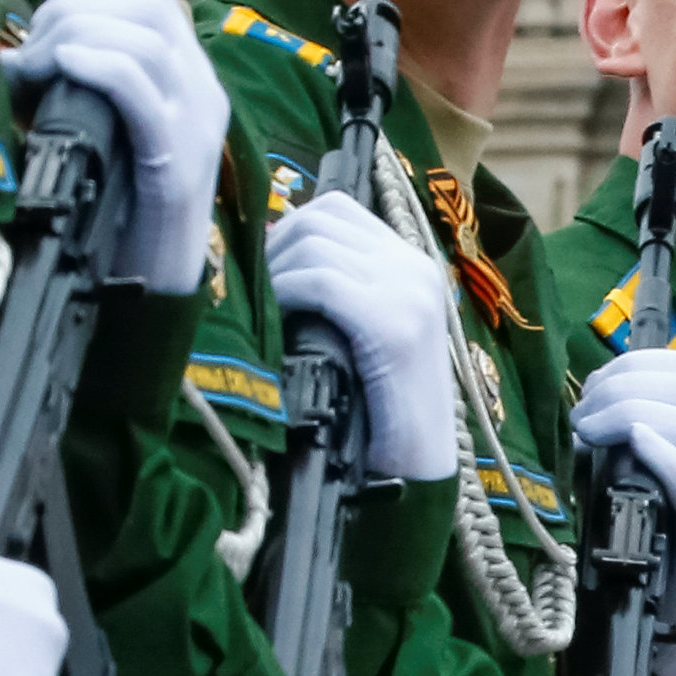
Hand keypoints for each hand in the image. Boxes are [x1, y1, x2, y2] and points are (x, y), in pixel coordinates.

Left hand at [5, 0, 224, 293]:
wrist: (156, 286)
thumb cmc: (118, 210)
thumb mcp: (100, 128)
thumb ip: (77, 84)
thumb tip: (16, 54)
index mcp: (187, 75)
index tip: (42, 26)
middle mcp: (202, 90)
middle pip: (145, 1)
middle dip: (72, 9)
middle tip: (32, 52)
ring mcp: (196, 124)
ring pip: (144, 38)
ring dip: (74, 36)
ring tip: (38, 68)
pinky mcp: (179, 161)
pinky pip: (140, 89)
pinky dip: (96, 65)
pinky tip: (61, 70)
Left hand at [263, 192, 457, 482]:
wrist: (418, 466)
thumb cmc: (382, 409)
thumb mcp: (366, 334)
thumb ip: (343, 290)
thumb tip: (278, 253)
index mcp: (414, 266)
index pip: (339, 209)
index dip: (291, 228)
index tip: (270, 267)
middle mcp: (416, 268)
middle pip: (322, 218)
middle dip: (277, 246)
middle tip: (257, 288)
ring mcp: (409, 293)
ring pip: (316, 243)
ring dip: (277, 271)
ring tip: (265, 307)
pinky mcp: (393, 323)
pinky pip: (320, 281)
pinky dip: (287, 293)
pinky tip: (278, 319)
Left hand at [573, 347, 675, 675]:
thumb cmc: (657, 553)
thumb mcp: (646, 484)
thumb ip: (631, 446)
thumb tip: (588, 415)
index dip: (640, 363)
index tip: (594, 387)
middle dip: (626, 386)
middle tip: (582, 416)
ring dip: (633, 414)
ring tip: (591, 430)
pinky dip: (663, 457)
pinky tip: (635, 443)